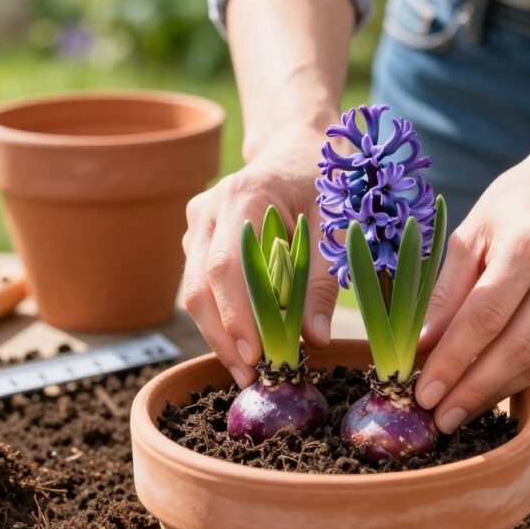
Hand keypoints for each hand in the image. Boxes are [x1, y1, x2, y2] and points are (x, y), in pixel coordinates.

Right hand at [182, 132, 337, 387]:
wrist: (296, 150)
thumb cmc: (323, 184)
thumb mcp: (336, 225)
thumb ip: (324, 279)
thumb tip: (315, 339)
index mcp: (243, 197)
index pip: (226, 266)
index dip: (235, 315)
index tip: (255, 356)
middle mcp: (208, 210)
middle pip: (198, 287)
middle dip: (222, 338)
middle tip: (249, 378)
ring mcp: (197, 225)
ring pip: (193, 292)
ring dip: (217, 335)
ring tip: (246, 372)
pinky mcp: (196, 241)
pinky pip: (199, 287)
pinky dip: (219, 319)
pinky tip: (242, 346)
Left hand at [415, 141, 529, 432]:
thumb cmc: (513, 208)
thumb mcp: (469, 234)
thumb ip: (446, 291)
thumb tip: (420, 348)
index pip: (485, 316)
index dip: (452, 360)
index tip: (423, 392)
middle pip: (518, 348)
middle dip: (473, 390)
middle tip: (439, 418)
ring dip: (495, 393)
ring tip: (457, 412)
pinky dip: (519, 379)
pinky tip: (488, 390)